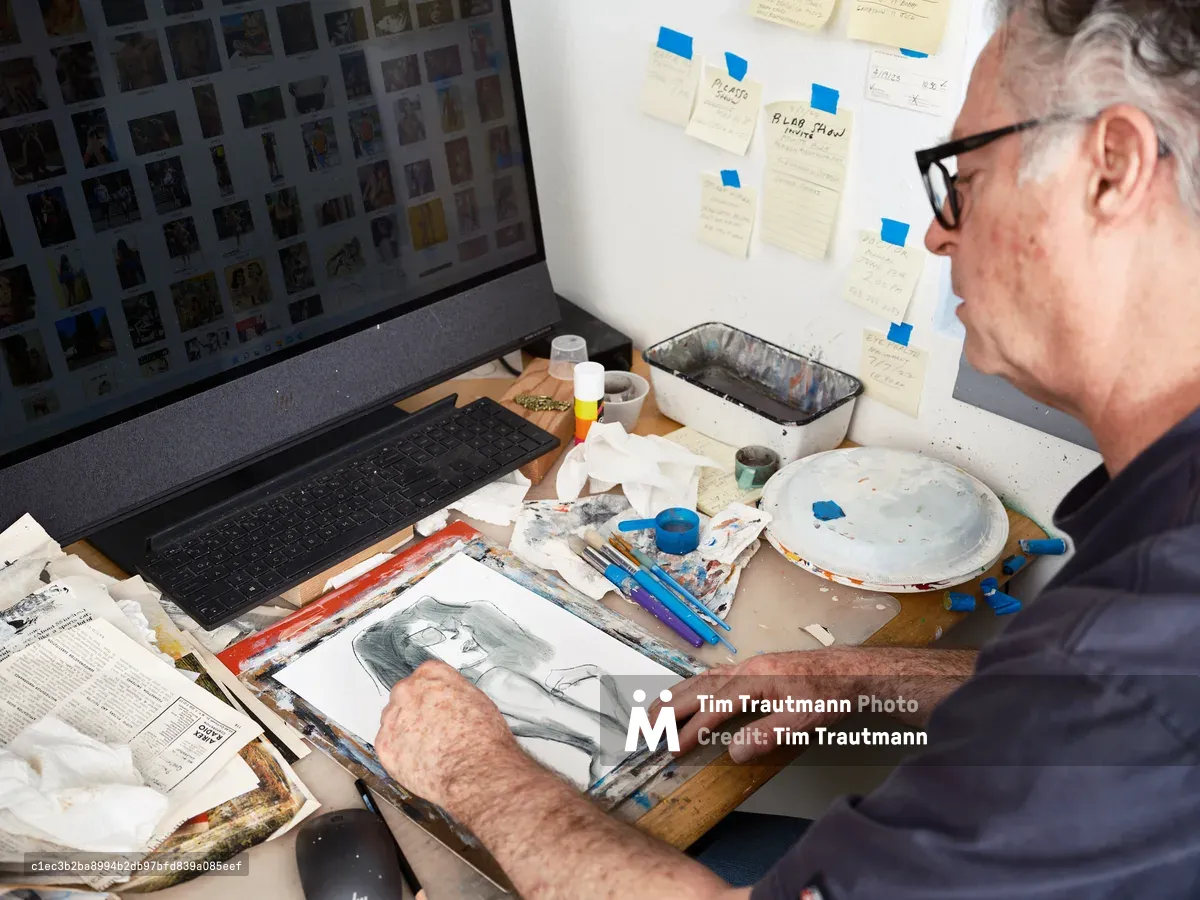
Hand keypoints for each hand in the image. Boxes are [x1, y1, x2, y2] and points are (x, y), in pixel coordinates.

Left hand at [375, 660, 519, 810]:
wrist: (474, 769)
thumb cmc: (482, 738)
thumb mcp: (477, 699)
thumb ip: (454, 694)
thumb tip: (451, 703)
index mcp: (431, 674)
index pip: (424, 676)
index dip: (432, 695)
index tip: (437, 705)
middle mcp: (408, 691)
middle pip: (405, 696)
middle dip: (416, 711)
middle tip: (433, 729)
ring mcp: (393, 717)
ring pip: (393, 720)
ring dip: (405, 731)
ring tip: (428, 748)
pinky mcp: (384, 744)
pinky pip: (387, 745)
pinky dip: (400, 753)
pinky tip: (419, 760)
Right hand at [652, 649, 863, 762]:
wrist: (850, 671)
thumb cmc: (829, 693)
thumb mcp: (801, 720)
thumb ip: (766, 735)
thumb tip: (733, 751)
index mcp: (754, 680)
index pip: (712, 708)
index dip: (690, 730)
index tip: (672, 748)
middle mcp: (746, 669)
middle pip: (697, 688)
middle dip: (667, 709)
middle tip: (645, 729)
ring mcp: (749, 666)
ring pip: (701, 679)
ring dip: (675, 696)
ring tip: (654, 712)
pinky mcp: (754, 668)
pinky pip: (713, 675)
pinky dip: (693, 686)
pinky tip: (688, 694)